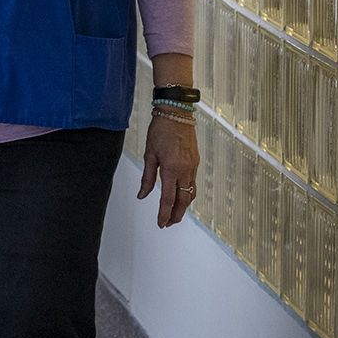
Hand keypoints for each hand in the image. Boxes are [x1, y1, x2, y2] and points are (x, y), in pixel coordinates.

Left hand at [138, 112, 199, 227]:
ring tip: (174, 214)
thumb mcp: (149, 154)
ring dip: (183, 206)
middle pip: (183, 200)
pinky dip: (187, 194)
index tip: (160, 224)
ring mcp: (193, 167)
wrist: (176, 114)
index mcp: (171, 169)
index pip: (167, 198)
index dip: (164, 213)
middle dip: (176, 214)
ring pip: (190, 194)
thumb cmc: (160, 131)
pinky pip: (193, 184)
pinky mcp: (195, 163)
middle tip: (167, 223)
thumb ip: (147, 177)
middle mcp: (185, 170)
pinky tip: (181, 197)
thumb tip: (142, 195)